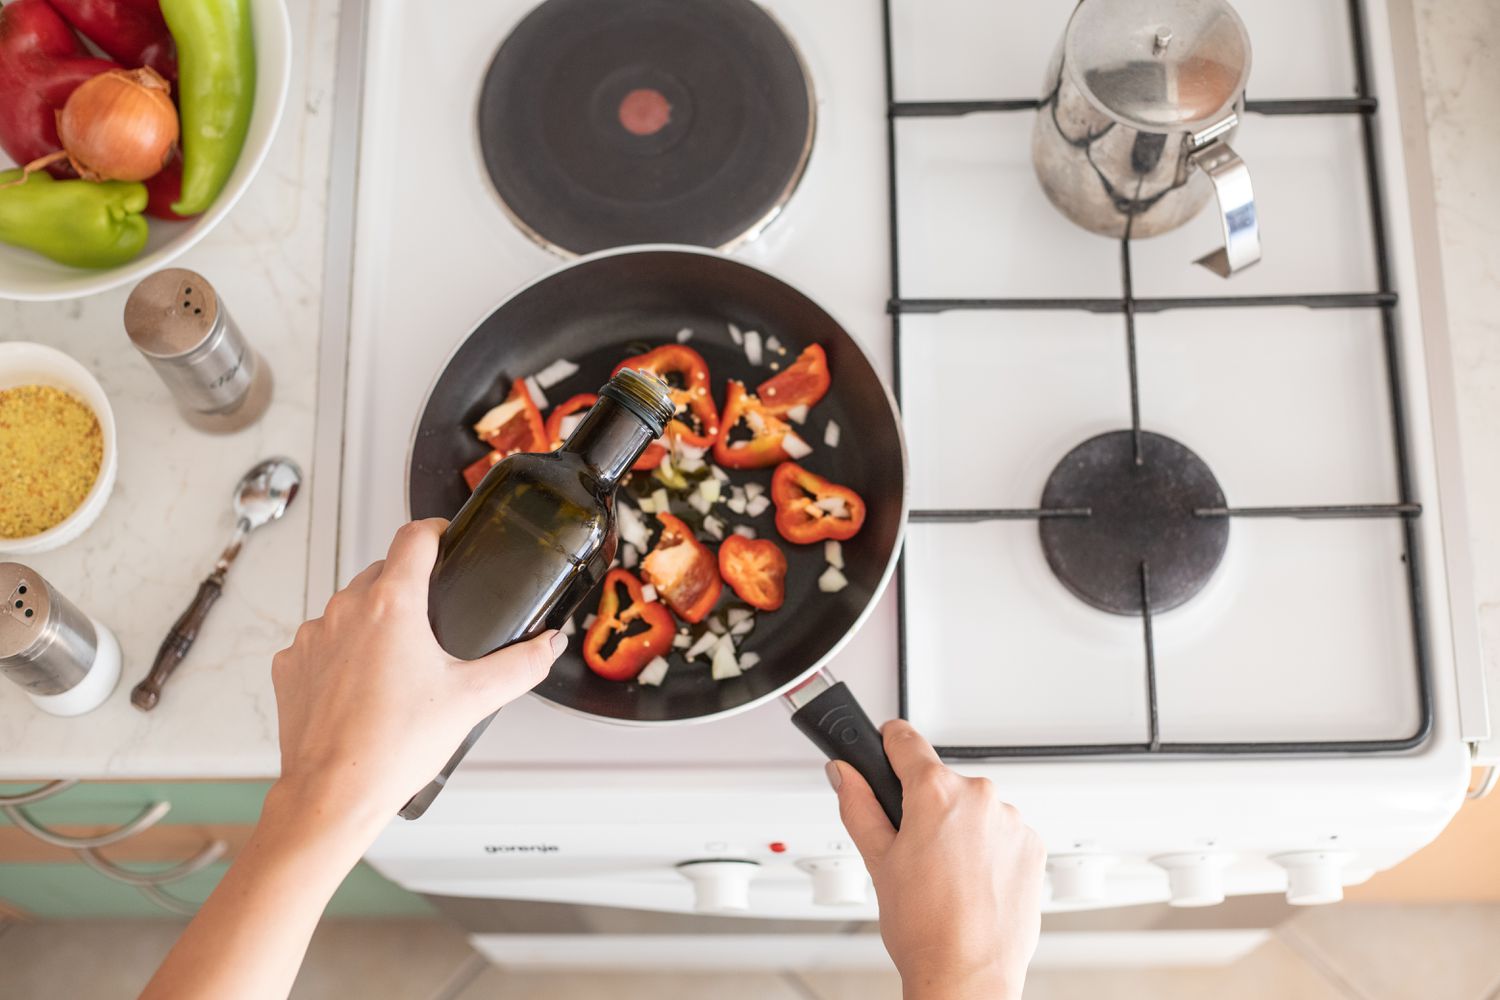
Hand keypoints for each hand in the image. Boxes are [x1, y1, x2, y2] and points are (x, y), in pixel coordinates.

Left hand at [270, 518, 564, 831]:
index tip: (446, 539)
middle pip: (382, 572)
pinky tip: (364, 688)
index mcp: (391, 605)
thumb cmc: (393, 748)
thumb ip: (520, 666)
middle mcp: (345, 610)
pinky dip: (343, 654)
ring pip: (350, 608)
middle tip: (435, 623)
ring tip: (399, 665)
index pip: (414, 537)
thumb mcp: (472, 700)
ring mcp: (312, 637)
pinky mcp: (291, 666)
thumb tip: (548, 645)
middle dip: (409, 587)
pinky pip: (322, 642)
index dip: (436, 531)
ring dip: (374, 622)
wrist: (333, 794)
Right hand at [829, 721, 1044, 999]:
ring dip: (959, 828)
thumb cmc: (925, 928)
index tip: (884, 746)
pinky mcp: (1032, 846)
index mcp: (936, 792)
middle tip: (911, 848)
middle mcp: (980, 797)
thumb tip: (844, 773)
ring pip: (973, 809)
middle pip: (941, 781)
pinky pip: (1002, 832)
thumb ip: (858, 805)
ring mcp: (1011, 821)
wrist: (968, 974)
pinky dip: (987, 849)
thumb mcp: (876, 860)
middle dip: (925, 805)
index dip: (888, 743)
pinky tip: (971, 882)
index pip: (906, 740)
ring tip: (944, 876)